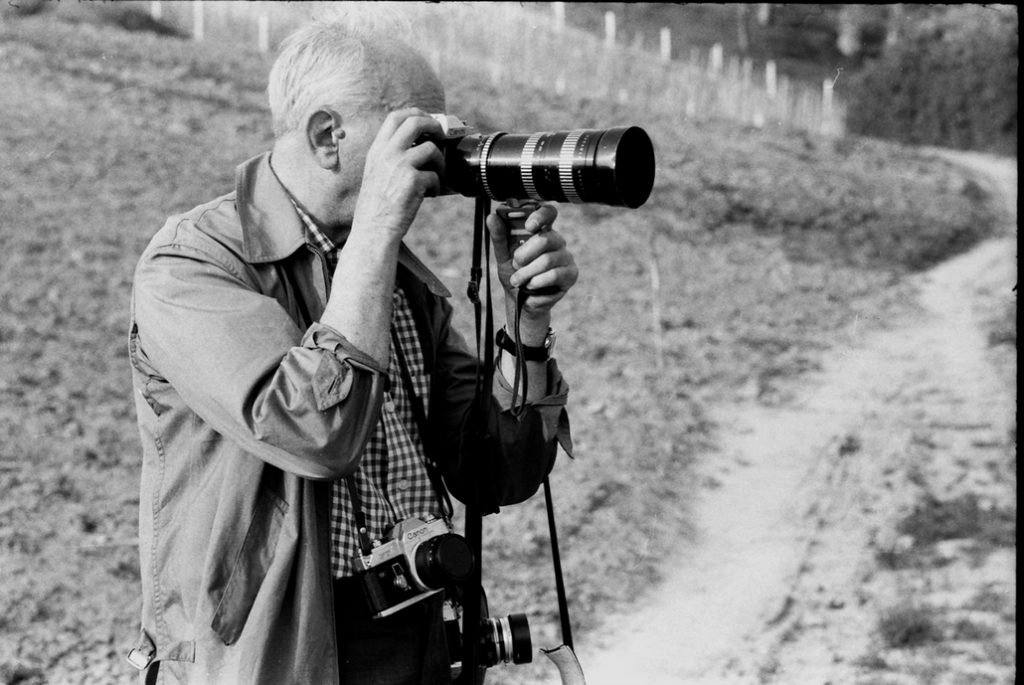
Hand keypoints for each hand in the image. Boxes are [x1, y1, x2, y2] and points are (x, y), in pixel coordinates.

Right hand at [351, 108, 444, 239]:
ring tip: (437, 176)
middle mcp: (387, 153)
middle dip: (434, 125)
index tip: (428, 120)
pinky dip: (437, 186)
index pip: (395, 118)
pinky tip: (429, 195)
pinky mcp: (412, 181)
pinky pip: (435, 176)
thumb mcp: (376, 174)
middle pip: (415, 122)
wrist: (373, 229)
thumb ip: (391, 158)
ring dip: (440, 162)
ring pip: (431, 148)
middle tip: (443, 135)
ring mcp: (399, 165)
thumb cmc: (377, 207)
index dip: (415, 114)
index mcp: (377, 150)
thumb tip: (419, 147)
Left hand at [487, 203, 578, 322]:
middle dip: (524, 255)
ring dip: (527, 273)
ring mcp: (566, 257)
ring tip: (518, 280)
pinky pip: (554, 275)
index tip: (528, 226)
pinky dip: (537, 282)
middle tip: (515, 265)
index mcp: (542, 231)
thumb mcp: (503, 256)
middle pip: (545, 239)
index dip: (540, 215)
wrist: (520, 301)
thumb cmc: (515, 274)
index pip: (548, 213)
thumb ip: (499, 237)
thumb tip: (491, 217)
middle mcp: (557, 241)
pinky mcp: (571, 274)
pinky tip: (531, 286)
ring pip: (547, 260)